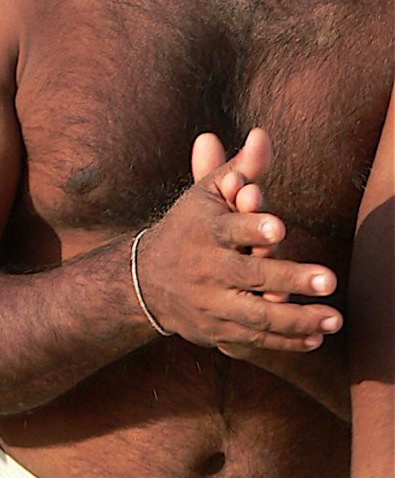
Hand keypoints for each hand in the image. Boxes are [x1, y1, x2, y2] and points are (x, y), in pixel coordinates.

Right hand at [190, 133, 337, 365]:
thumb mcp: (207, 195)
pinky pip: (254, 339)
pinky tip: (315, 340)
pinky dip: (285, 343)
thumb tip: (263, 134)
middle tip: (329, 279)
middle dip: (289, 277)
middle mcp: (206, 269)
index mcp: (205, 231)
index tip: (278, 227)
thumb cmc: (189, 229)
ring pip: (257, 315)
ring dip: (297, 319)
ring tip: (333, 319)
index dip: (252, 227)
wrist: (144, 281)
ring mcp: (211, 303)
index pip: (230, 228)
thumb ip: (240, 168)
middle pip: (250, 275)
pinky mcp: (217, 330)